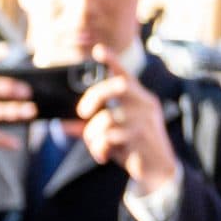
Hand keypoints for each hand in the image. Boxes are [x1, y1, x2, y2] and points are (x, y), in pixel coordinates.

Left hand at [74, 45, 176, 194]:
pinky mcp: (141, 135)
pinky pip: (109, 137)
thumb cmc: (133, 147)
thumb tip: (63, 125)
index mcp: (138, 98)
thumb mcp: (111, 135)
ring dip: (92, 136)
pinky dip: (99, 148)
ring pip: (106, 118)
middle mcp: (145, 103)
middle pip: (116, 86)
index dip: (112, 61)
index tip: (98, 49)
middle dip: (94, 97)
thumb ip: (90, 126)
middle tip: (82, 113)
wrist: (157, 171)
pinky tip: (103, 157)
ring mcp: (145, 118)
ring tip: (96, 147)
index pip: (125, 75)